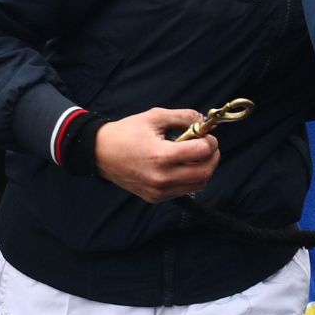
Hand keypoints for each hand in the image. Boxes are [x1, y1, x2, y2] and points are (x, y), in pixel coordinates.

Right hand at [93, 107, 220, 202]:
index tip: (207, 135)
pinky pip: (184, 190)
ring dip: (203, 169)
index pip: (201, 152)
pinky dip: (189, 178)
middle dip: (212, 157)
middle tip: (208, 146)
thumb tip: (203, 121)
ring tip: (194, 155)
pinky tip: (180, 166)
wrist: (101, 153)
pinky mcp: (155, 198)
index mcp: (161, 156)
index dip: (210, 141)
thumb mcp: (155, 117)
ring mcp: (159, 191)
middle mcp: (161, 178)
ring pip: (198, 185)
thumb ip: (182, 117)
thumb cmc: (127, 132)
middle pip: (205, 173)